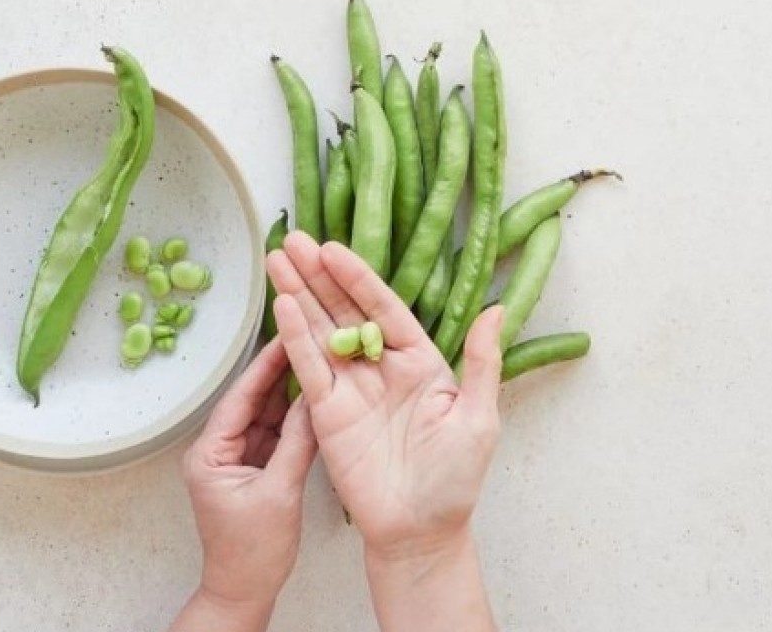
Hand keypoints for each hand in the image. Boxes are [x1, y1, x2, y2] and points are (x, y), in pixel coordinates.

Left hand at [179, 338, 316, 614]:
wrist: (244, 590)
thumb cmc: (253, 552)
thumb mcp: (279, 493)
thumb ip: (297, 444)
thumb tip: (315, 400)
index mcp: (209, 453)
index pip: (240, 398)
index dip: (264, 366)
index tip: (287, 336)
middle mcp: (218, 450)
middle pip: (252, 401)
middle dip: (279, 372)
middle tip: (307, 337)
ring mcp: (237, 458)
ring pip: (266, 415)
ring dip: (289, 392)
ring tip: (316, 358)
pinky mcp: (255, 468)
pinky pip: (275, 434)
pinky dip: (294, 419)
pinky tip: (314, 396)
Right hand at [267, 232, 504, 559]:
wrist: (420, 532)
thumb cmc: (455, 480)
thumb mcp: (479, 417)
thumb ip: (482, 362)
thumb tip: (497, 310)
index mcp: (419, 361)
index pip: (384, 308)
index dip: (358, 278)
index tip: (333, 248)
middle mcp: (381, 368)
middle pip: (344, 311)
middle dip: (318, 275)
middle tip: (292, 239)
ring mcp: (351, 388)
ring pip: (320, 332)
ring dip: (298, 295)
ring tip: (275, 258)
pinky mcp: (326, 413)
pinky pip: (308, 369)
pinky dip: (294, 338)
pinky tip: (281, 306)